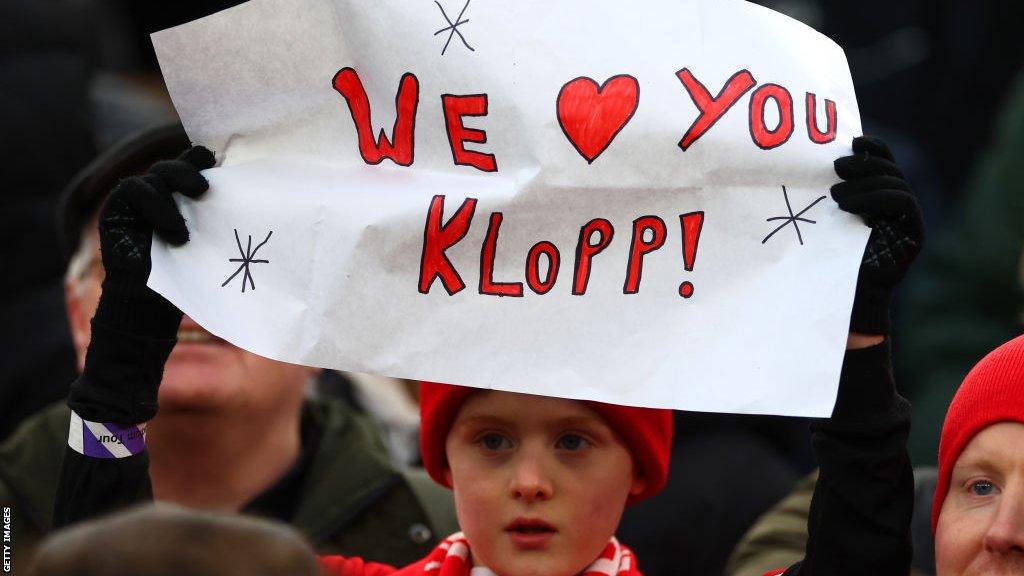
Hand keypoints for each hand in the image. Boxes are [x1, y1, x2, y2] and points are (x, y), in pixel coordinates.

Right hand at [95, 146, 214, 337]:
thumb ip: (219, 216)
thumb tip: (253, 199)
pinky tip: (168, 231)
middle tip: (204, 190)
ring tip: (183, 235)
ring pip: (156, 176)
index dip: (200, 157)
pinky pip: (135, 188)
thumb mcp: (208, 239)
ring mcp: (136, 197)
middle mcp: (159, 191)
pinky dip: (154, 205)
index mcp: (181, 195)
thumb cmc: (186, 271)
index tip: (215, 160)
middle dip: (188, 171)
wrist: (152, 301)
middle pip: (173, 166)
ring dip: (171, 200)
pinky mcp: (117, 206)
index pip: (191, 163)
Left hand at [832, 136, 923, 334]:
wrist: (843, 294)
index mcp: (879, 194)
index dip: (873, 147)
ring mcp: (908, 217)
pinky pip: (902, 202)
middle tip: (835, 167)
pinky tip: (848, 207)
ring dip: (864, 184)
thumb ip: (828, 194)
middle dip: (864, 163)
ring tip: (834, 196)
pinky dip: (875, 199)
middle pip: (889, 169)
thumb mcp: (824, 218)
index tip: (852, 141)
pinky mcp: (914, 231)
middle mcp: (898, 203)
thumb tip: (804, 164)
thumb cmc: (826, 256)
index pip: (883, 161)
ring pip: (894, 183)